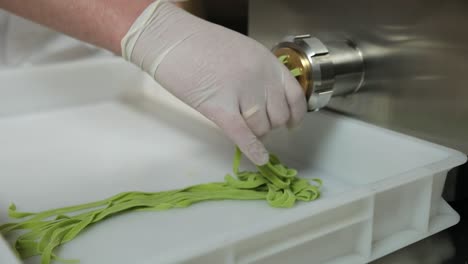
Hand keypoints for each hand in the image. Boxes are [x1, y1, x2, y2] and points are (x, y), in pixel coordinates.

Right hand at [122, 1, 306, 164]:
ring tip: (243, 127)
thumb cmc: (201, 42)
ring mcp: (241, 93)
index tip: (291, 123)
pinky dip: (253, 150)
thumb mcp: (242, 51)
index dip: (295, 114)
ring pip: (261, 128)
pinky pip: (243, 135)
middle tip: (256, 123)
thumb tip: (266, 99)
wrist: (171, 39)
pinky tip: (259, 159)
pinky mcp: (219, 108)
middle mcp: (260, 78)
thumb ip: (258, 73)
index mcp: (267, 61)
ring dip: (255, 133)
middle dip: (270, 125)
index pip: (294, 96)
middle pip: (278, 116)